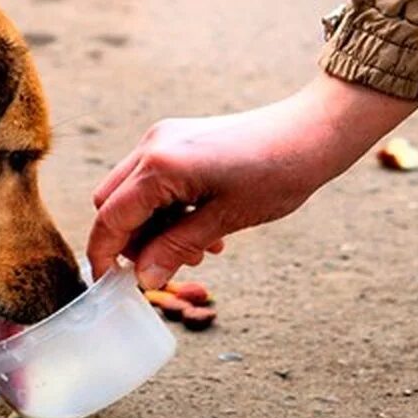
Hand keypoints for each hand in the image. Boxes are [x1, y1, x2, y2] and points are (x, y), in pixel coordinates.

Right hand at [87, 73, 417, 289]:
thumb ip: (176, 248)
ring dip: (151, 228)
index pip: (111, 217)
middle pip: (111, 203)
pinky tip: (201, 228)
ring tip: (196, 251)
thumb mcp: (225, 221)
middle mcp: (153, 145)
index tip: (111, 285)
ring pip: (131, 194)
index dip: (105, 255)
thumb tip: (144, 279)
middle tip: (161, 267)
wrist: (313, 131)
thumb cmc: (277, 173)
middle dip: (128, 241)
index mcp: (160, 164)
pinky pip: (154, 181)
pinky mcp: (178, 140)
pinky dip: (165, 210)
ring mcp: (164, 139)